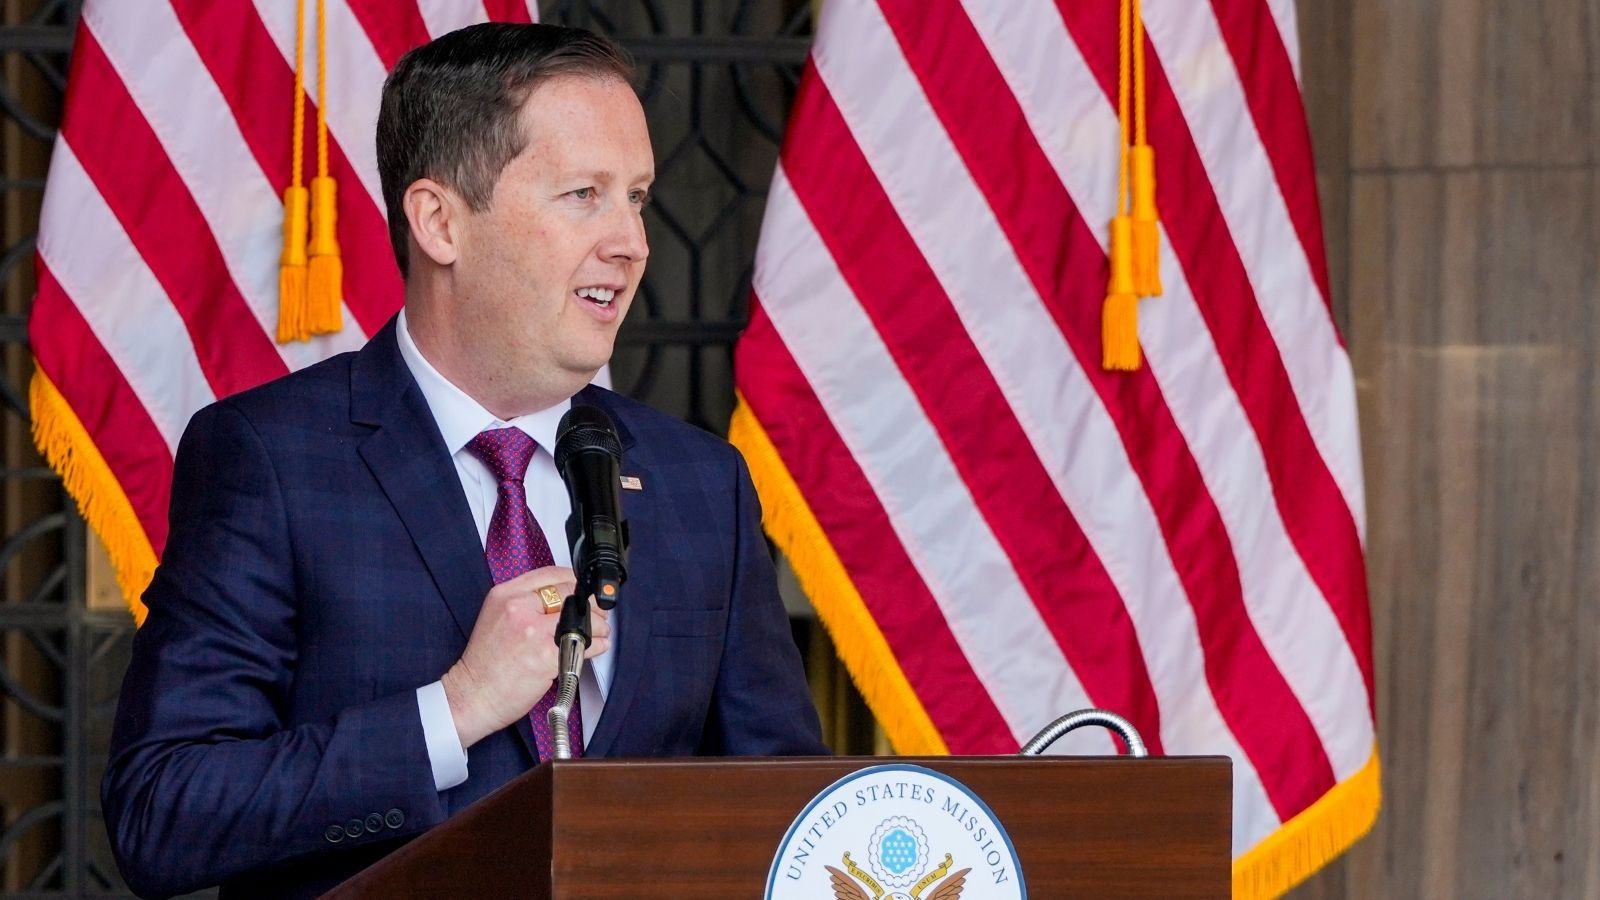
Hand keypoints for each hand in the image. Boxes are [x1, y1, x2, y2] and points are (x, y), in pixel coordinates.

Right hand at [440, 566, 611, 748]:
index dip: (573, 580)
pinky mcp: (546, 655)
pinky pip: (585, 644)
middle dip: (590, 603)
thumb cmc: (485, 663)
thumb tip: (561, 597)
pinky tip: (595, 646)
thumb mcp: (497, 617)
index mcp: (505, 595)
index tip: (583, 589)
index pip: (549, 574)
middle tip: (597, 612)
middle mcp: (518, 608)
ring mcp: (533, 631)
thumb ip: (524, 603)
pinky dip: (597, 645)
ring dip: (598, 625)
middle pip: (569, 594)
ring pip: (582, 618)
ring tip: (598, 632)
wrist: (472, 695)